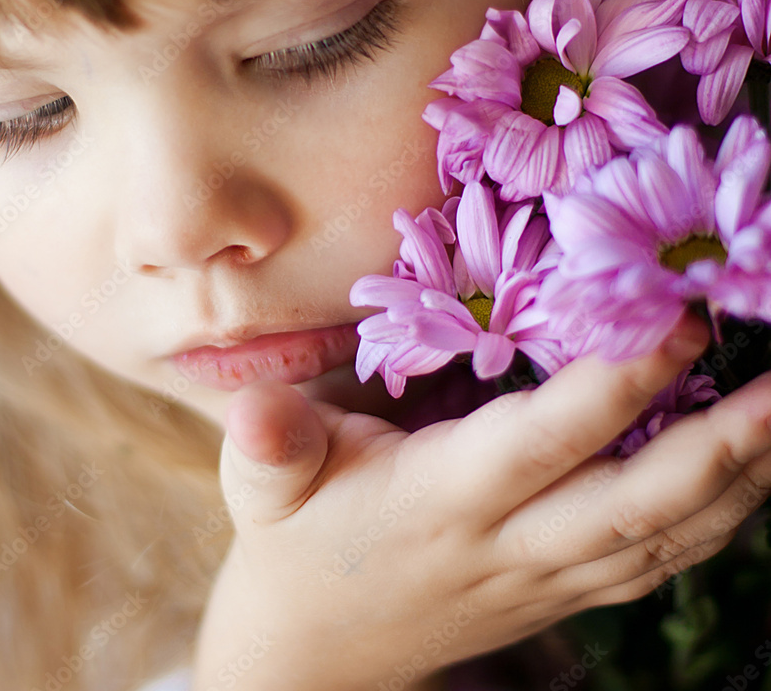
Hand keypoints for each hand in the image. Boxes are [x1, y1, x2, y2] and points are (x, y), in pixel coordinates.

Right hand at [192, 312, 770, 690]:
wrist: (314, 658)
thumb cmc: (293, 546)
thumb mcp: (263, 491)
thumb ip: (266, 446)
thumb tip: (253, 409)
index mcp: (442, 504)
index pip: (544, 443)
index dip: (616, 385)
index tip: (677, 316)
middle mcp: (510, 548)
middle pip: (637, 505)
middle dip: (725, 442)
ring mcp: (546, 581)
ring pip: (664, 540)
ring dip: (740, 480)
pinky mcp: (561, 594)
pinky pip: (655, 560)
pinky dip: (716, 519)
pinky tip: (750, 474)